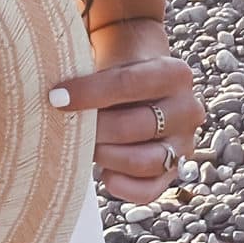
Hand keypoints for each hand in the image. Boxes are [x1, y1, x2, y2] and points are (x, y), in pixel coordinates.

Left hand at [48, 54, 204, 203]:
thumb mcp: (112, 52)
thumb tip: (56, 86)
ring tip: (85, 147)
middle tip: (69, 127)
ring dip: (107, 156)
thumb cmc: (117, 67)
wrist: (141, 79)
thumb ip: (89, 58)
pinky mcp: (173, 170)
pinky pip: (149, 190)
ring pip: (145, 161)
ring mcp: (184, 143)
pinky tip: (103, 173)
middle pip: (136, 126)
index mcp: (175, 74)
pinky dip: (122, 187)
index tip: (56, 97)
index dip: (88, 92)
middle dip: (96, 129)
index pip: (128, 84)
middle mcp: (187, 109)